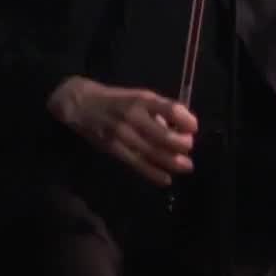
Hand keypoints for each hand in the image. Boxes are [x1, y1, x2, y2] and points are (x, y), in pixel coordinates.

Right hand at [47, 76, 196, 185]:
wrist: (80, 105)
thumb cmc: (116, 99)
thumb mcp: (139, 96)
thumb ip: (159, 110)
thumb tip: (180, 127)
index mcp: (142, 100)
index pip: (169, 109)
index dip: (185, 120)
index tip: (194, 127)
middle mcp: (133, 117)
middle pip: (162, 135)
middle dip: (181, 145)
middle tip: (190, 149)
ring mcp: (122, 134)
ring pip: (151, 152)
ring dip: (171, 162)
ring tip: (186, 167)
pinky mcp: (113, 149)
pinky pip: (136, 163)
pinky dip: (152, 173)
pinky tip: (166, 179)